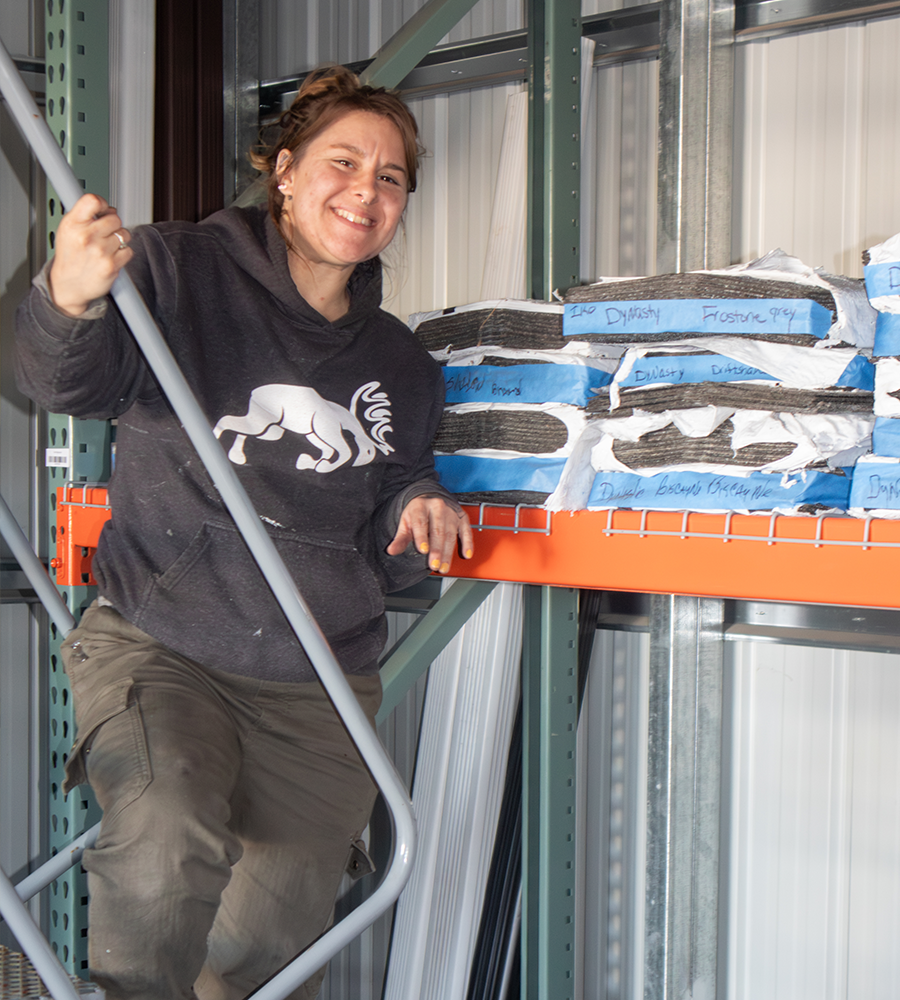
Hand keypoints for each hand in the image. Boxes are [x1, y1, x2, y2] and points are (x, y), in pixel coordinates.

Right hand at [48, 193, 132, 316]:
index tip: (103, 210)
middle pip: (114, 218)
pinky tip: (111, 257)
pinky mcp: (111, 265)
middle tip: (105, 232)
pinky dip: (123, 253)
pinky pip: (128, 250)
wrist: (69, 286)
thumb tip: (105, 207)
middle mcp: (86, 237)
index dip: (102, 203)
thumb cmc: (70, 257)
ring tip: (107, 246)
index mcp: (72, 224)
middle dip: (113, 224)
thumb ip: (84, 215)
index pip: (92, 201)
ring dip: (119, 239)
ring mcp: (100, 251)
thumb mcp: (67, 230)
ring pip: (124, 234)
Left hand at [387, 497, 473, 574]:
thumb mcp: (405, 522)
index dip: (422, 537)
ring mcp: (451, 512)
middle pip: (438, 531)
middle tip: (434, 565)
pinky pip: (466, 531)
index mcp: (420, 507)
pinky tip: (466, 554)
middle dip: (437, 550)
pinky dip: (468, 543)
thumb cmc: (417, 512)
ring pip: (451, 534)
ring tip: (444, 566)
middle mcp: (437, 507)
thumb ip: (400, 538)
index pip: (421, 523)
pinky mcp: (462, 517)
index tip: (423, 550)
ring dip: (448, 553)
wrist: (430, 497)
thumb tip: (392, 551)